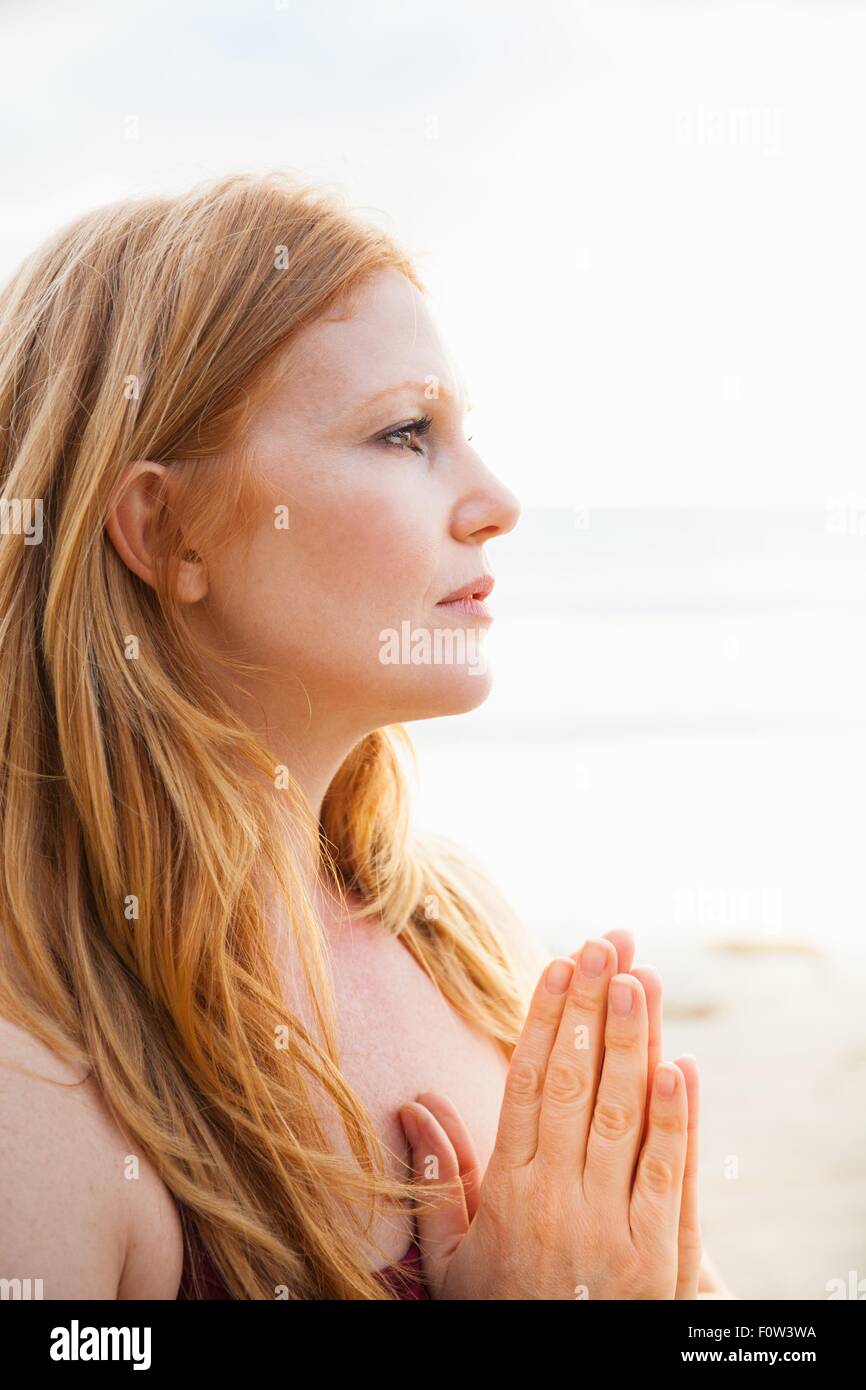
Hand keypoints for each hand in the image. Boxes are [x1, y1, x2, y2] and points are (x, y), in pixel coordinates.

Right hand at [399, 937, 695, 1298]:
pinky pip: (669, 1179)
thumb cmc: (502, 1318)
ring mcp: (612, 1228)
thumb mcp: (453, 1261)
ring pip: (623, 1118)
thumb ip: (439, 1179)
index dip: (543, 1021)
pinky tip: (681, 1069)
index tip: (557, 965)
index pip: (528, 1086)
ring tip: (640, 980)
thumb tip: (412, 1105)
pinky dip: (677, 1123)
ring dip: (633, 1044)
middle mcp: (559, 1200)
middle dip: (591, 1008)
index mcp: (509, 1193)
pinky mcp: (660, 1258)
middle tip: (604, 945)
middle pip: (576, 1085)